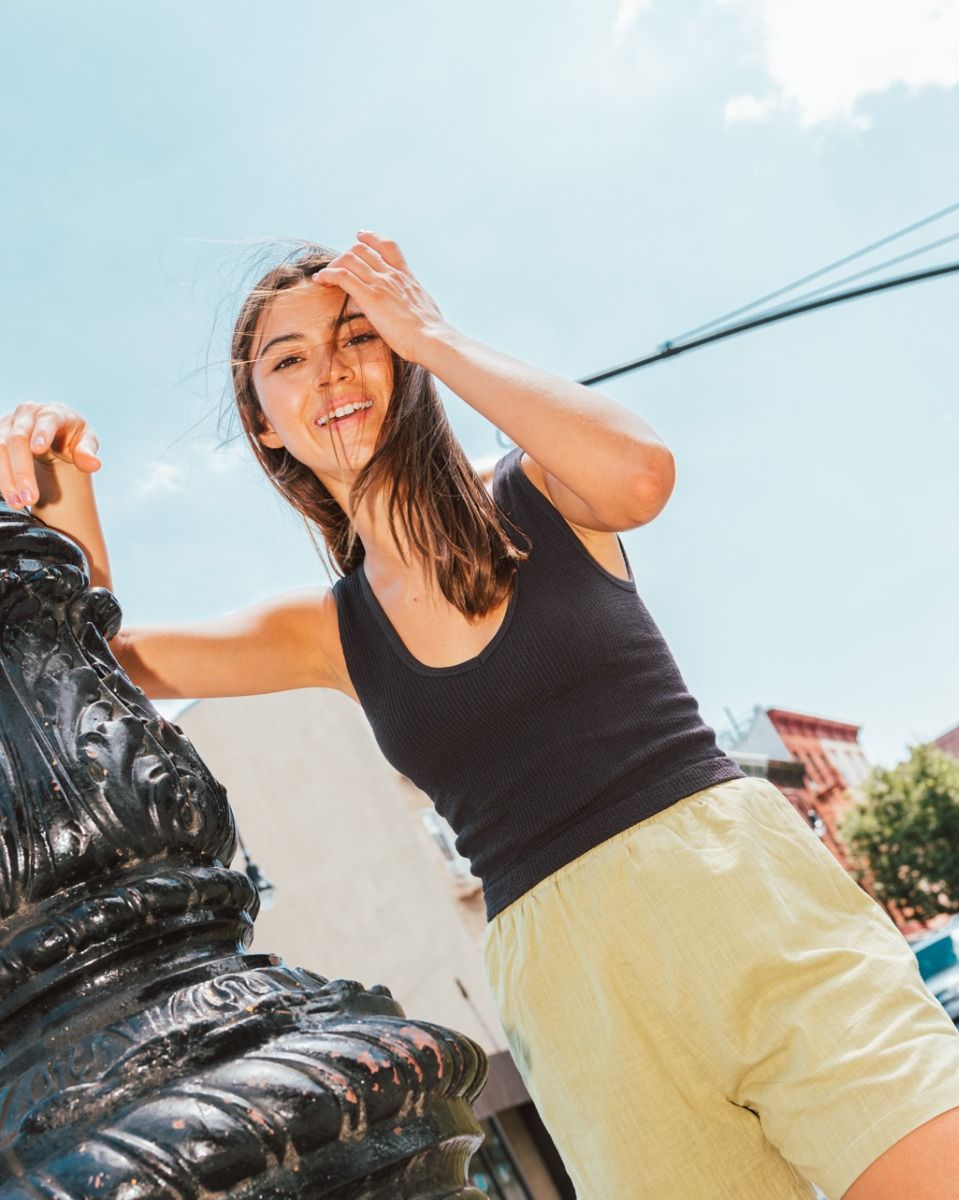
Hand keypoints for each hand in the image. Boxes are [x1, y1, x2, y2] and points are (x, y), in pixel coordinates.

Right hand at [0, 402, 100, 508]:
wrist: (51, 430)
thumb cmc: (70, 436)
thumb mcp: (85, 441)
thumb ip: (87, 451)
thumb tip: (93, 464)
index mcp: (52, 412)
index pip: (47, 420)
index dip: (42, 432)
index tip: (38, 449)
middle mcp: (25, 414)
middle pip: (18, 439)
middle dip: (22, 470)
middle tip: (31, 498)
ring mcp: (7, 424)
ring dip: (6, 478)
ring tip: (18, 503)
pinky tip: (7, 494)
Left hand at [313, 231, 447, 363]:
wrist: (432, 339)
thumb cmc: (431, 333)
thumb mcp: (424, 309)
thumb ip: (413, 303)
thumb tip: (413, 308)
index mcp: (406, 277)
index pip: (388, 246)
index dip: (371, 237)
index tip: (360, 236)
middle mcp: (392, 275)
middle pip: (362, 249)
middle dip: (346, 255)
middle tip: (336, 268)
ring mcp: (381, 284)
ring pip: (349, 258)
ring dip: (333, 265)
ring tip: (325, 277)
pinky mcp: (370, 297)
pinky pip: (342, 276)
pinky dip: (327, 275)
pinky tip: (320, 280)